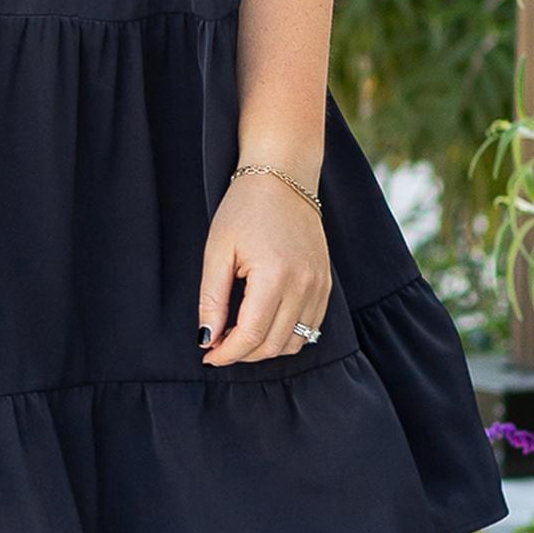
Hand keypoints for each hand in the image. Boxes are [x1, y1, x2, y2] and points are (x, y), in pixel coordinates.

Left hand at [197, 171, 331, 364]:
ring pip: (295, 342)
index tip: (208, 355)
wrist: (283, 177)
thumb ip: (212, 299)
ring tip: (240, 337)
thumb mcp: (218, 250)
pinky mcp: (326, 284)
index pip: (251, 335)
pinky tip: (265, 325)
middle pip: (274, 344)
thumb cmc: (244, 208)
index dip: (227, 353)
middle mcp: (303, 285)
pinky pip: (311, 327)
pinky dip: (288, 336)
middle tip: (219, 346)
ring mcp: (319, 286)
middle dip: (243, 354)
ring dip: (266, 348)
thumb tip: (207, 338)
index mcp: (274, 275)